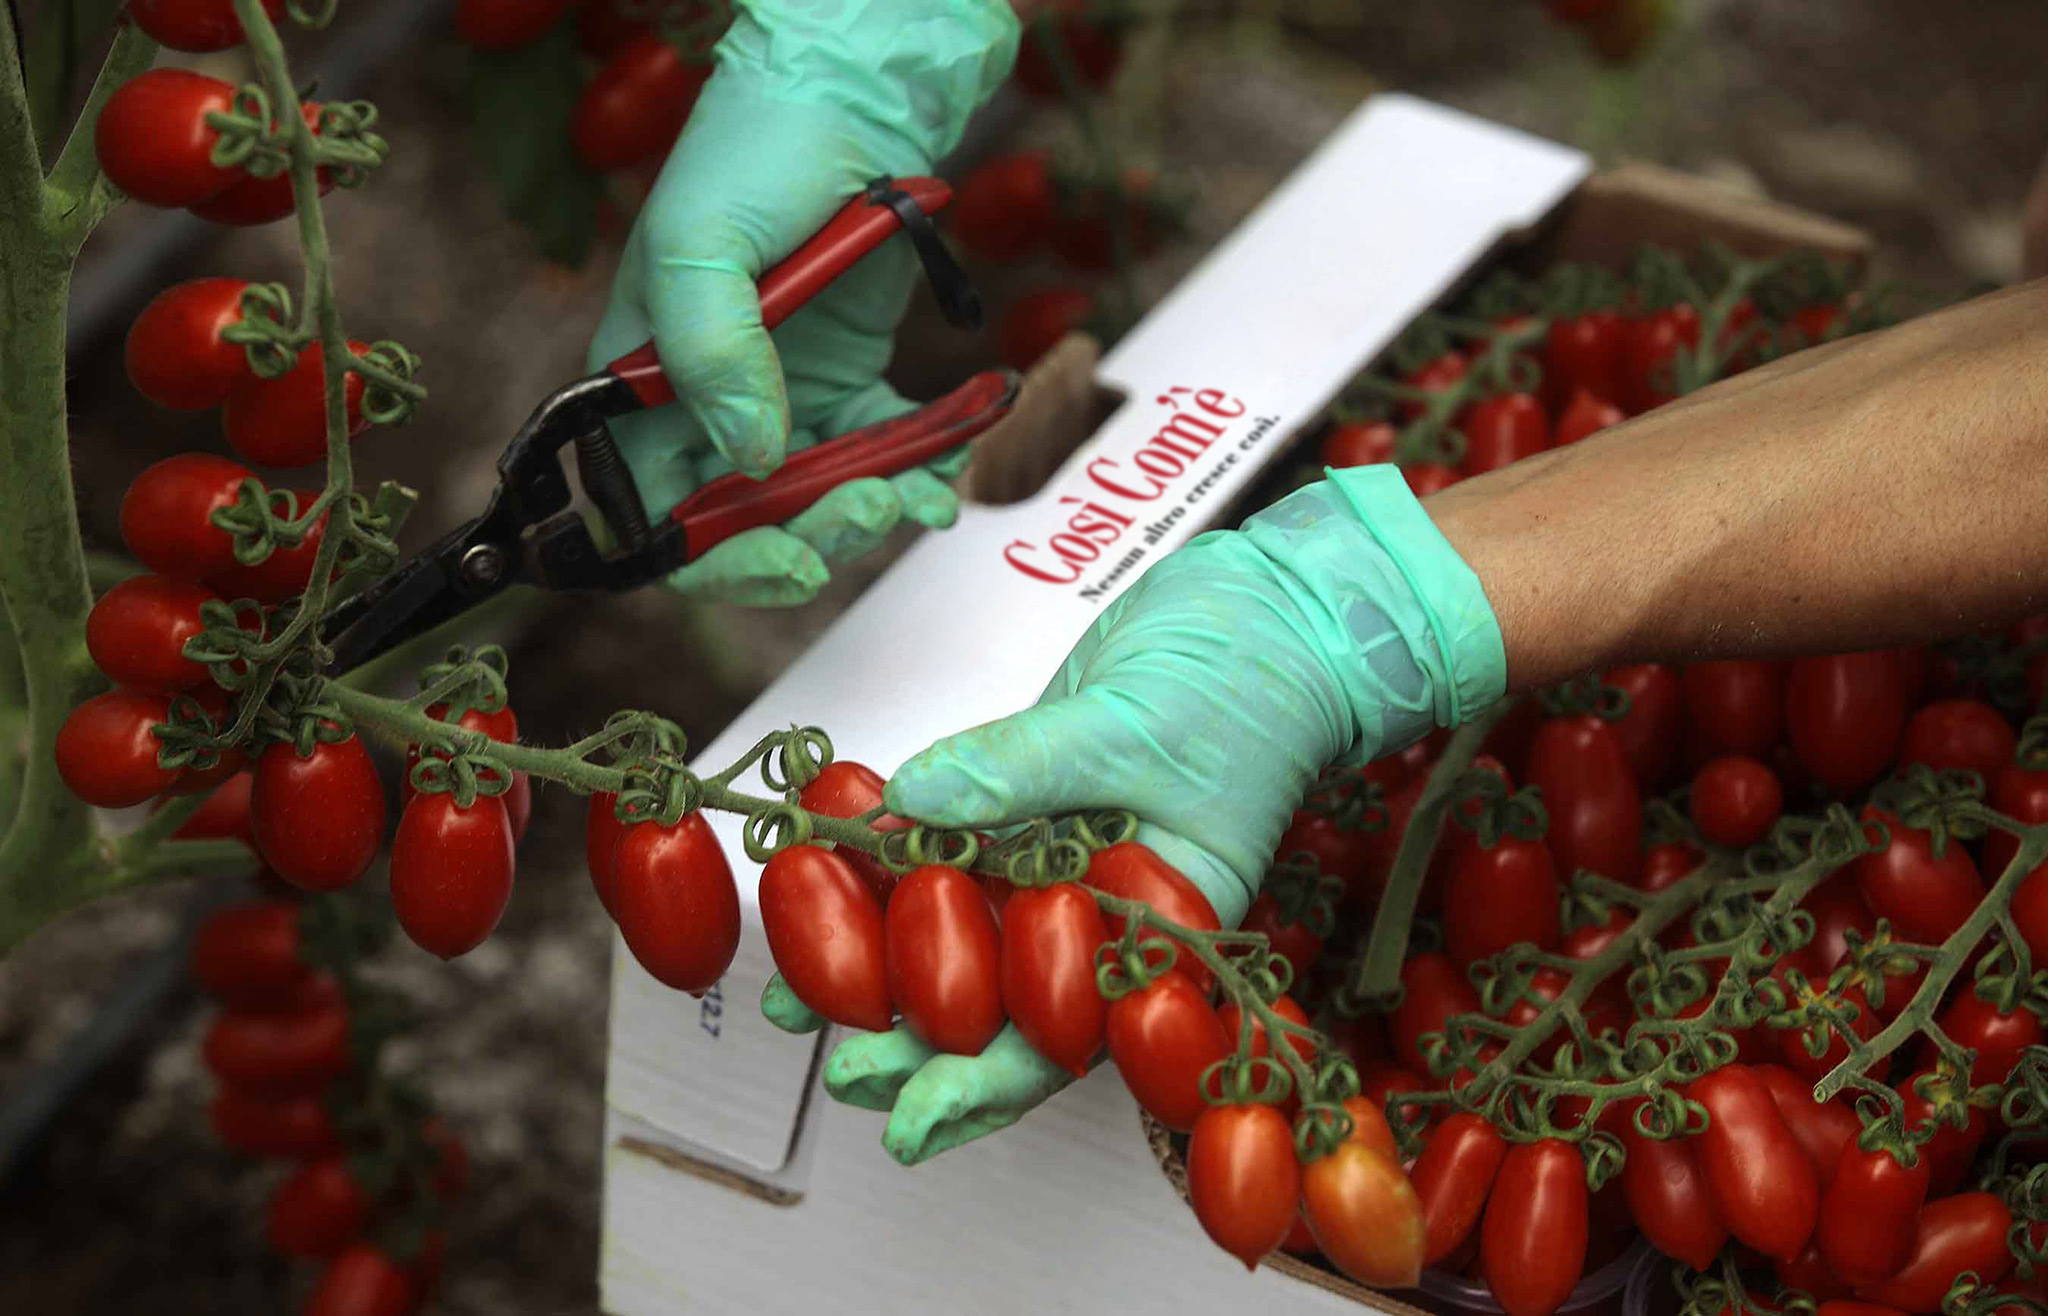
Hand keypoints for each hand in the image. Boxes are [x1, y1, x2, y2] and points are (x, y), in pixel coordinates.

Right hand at [586, 1, 1017, 605]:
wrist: (852, 98)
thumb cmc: (756, 149)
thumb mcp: (707, 239)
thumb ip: (712, 352)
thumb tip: (752, 460)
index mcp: (638, 385)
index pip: (651, 512)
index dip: (709, 559)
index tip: (784, 561)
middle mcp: (701, 405)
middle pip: (739, 526)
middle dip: (807, 539)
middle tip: (868, 510)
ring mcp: (776, 399)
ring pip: (811, 504)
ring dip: (866, 513)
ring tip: (917, 490)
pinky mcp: (844, 383)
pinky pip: (872, 455)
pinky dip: (911, 474)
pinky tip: (942, 472)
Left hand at [760, 464, 1509, 1161]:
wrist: (1270, 610)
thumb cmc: (1251, 680)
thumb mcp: (1135, 730)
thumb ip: (1023, 772)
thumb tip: (912, 808)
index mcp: (1161, 937)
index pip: (1069, 1037)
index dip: (987, 1086)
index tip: (911, 1120)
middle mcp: (1105, 916)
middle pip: (1004, 1006)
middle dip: (917, 1045)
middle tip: (840, 1067)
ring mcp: (1061, 862)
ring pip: (964, 935)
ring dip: (885, 966)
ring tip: (797, 1006)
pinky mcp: (1026, 805)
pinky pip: (947, 850)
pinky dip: (889, 867)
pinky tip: (824, 882)